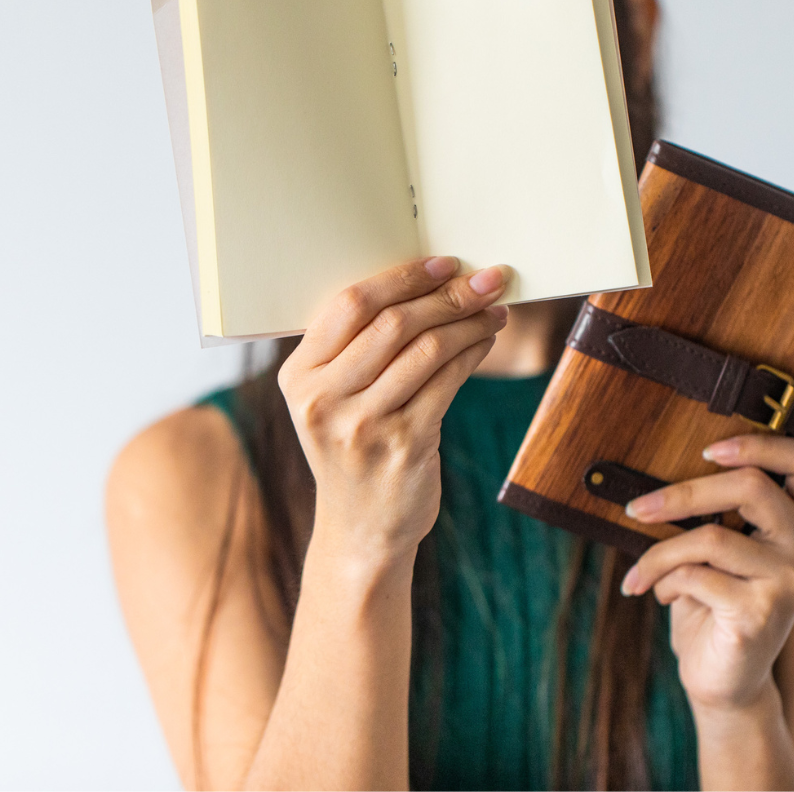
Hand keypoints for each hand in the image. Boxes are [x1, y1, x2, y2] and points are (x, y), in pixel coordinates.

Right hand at [278, 256, 509, 570]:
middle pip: (394, 322)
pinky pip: (449, 381)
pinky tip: (486, 342)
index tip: (445, 263)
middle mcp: (323, 399)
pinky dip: (474, 353)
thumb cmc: (354, 448)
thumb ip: (357, 348)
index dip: (403, 277)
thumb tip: (427, 283)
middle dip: (448, 294)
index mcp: (298, 375)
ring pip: (428, 349)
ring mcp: (362, 425)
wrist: (361, 530)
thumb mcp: (332, 399)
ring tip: (494, 311)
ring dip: (470, 322)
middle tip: (486, 280)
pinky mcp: (404, 445)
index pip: (350, 305)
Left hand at [620, 435, 793, 715]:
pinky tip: (661, 594)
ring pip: (712, 536)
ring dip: (660, 551)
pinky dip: (665, 580)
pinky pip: (697, 575)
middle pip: (752, 486)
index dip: (762, 443)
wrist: (723, 678)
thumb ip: (717, 507)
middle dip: (684, 493)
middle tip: (637, 508)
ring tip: (641, 570)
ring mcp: (791, 582)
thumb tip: (662, 463)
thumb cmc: (715, 598)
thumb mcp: (721, 544)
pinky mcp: (761, 614)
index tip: (708, 450)